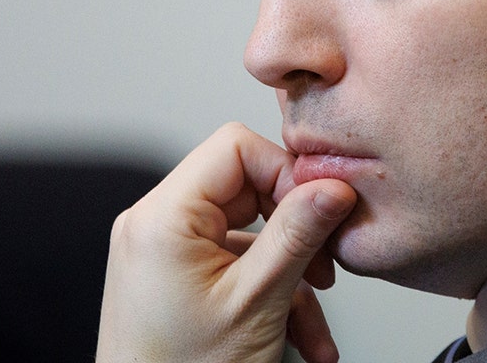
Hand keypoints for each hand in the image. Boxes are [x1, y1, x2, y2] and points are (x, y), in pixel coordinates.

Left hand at [96, 122, 357, 362]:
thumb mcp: (257, 302)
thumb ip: (298, 236)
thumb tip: (332, 186)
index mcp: (163, 217)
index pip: (235, 147)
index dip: (286, 171)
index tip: (323, 207)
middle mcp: (154, 225)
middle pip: (246, 188)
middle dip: (295, 233)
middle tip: (328, 265)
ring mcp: (162, 252)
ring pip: (249, 235)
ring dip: (291, 278)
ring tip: (317, 327)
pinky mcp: (174, 277)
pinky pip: (234, 265)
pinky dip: (270, 295)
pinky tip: (302, 339)